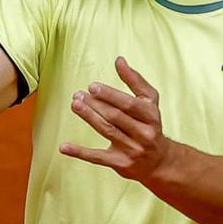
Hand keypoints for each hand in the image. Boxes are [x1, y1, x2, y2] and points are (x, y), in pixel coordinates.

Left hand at [60, 56, 175, 180]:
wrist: (159, 161)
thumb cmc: (150, 124)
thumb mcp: (149, 102)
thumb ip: (135, 80)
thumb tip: (119, 60)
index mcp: (151, 116)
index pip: (129, 104)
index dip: (110, 95)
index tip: (92, 86)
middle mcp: (144, 133)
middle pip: (116, 117)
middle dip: (96, 104)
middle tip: (78, 94)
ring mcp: (132, 150)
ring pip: (107, 131)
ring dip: (89, 117)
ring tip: (75, 104)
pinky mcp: (120, 163)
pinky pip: (97, 157)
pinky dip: (79, 152)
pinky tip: (63, 147)